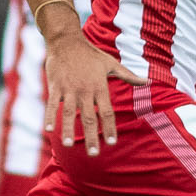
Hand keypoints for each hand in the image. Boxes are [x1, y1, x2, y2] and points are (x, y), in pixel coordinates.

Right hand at [44, 29, 140, 153]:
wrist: (67, 40)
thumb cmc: (91, 54)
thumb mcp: (111, 64)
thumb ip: (129, 76)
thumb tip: (148, 82)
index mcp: (100, 87)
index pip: (107, 111)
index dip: (110, 127)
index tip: (112, 142)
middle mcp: (85, 90)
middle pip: (89, 117)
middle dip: (92, 136)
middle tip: (93, 154)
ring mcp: (69, 89)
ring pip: (69, 113)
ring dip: (69, 130)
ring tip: (69, 146)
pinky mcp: (55, 86)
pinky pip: (52, 104)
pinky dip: (50, 116)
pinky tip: (48, 130)